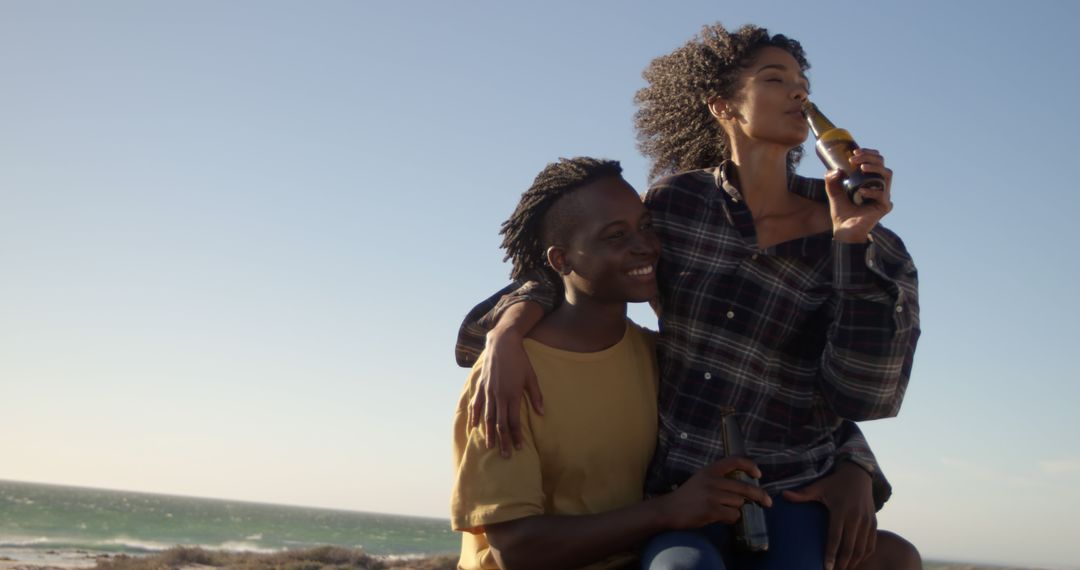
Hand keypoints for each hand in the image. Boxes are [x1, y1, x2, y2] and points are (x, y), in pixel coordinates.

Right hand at [467, 326, 542, 456]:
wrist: (503, 343)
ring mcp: (488, 391)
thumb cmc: (520, 360)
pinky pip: (477, 404)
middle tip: (506, 456)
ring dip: (489, 433)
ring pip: (488, 417)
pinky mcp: (481, 386)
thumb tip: (542, 413)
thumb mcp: (531, 377)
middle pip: (500, 424)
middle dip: (503, 441)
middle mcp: (499, 396)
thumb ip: (536, 396)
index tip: (520, 448)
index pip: (514, 422)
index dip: (517, 436)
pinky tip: (475, 426)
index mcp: (513, 394)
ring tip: (490, 446)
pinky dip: (475, 416)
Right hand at [658, 456, 772, 528]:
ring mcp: (712, 495)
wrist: (668, 510)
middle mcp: (712, 480)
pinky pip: (733, 515)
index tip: (758, 474)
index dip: (750, 465)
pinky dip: (732, 518)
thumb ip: (718, 479)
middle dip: (759, 495)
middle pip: (744, 486)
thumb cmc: (686, 497)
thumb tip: (743, 488)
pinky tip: (721, 518)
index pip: (735, 460)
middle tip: (768, 502)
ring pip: (739, 503)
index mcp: (710, 470)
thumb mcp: (701, 479)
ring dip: (737, 509)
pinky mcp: (711, 510)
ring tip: (724, 511)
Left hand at [782, 462, 876, 569]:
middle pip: (850, 547)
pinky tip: (856, 562)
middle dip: (842, 563)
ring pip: (862, 549)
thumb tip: (783, 495)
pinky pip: (871, 544)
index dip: (831, 554)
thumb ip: (802, 494)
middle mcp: (856, 517)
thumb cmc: (835, 483)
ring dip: (854, 562)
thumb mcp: (819, 487)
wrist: (859, 475)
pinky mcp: (874, 523)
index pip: (835, 537)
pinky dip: (864, 556)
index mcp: (841, 510)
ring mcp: (867, 521)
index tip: (827, 568)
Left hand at [827, 148, 893, 243]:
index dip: (868, 153)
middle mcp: (879, 186)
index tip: (855, 151)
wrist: (844, 230)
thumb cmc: (841, 212)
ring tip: (861, 168)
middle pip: (882, 164)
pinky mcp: (884, 207)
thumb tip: (834, 169)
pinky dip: (871, 192)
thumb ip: (831, 181)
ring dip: (874, 168)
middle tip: (855, 158)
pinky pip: (882, 195)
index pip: (875, 161)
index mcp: (870, 180)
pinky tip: (861, 192)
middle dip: (870, 157)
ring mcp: (883, 196)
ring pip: (887, 175)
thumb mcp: (833, 192)